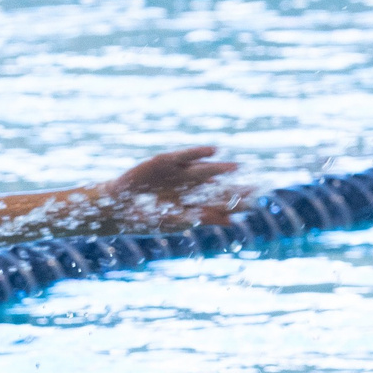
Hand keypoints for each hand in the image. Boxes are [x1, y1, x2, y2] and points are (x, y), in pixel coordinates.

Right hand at [92, 145, 247, 230]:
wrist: (116, 204)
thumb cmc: (143, 219)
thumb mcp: (173, 221)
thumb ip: (201, 218)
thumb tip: (230, 221)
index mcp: (192, 205)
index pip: (220, 204)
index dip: (237, 202)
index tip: (254, 203)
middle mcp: (189, 189)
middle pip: (217, 186)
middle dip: (235, 186)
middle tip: (256, 186)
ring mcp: (179, 174)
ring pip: (205, 171)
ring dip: (222, 169)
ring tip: (238, 168)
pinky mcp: (166, 161)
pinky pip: (186, 155)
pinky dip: (199, 152)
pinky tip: (214, 150)